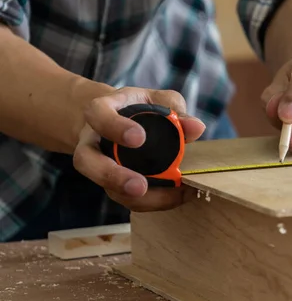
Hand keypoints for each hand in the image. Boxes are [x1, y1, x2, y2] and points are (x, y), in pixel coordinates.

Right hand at [73, 87, 204, 211]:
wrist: (117, 119)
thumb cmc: (139, 107)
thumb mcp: (157, 99)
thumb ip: (175, 109)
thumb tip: (196, 128)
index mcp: (101, 110)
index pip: (97, 114)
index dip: (114, 127)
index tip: (139, 138)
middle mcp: (92, 141)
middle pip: (86, 161)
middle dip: (112, 176)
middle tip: (140, 186)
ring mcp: (98, 165)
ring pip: (104, 186)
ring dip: (133, 197)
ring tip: (166, 198)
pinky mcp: (112, 184)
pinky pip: (125, 197)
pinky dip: (151, 201)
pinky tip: (175, 197)